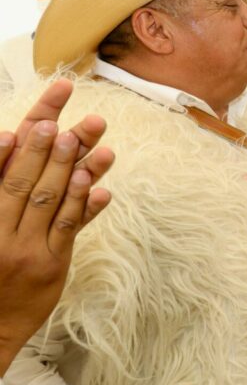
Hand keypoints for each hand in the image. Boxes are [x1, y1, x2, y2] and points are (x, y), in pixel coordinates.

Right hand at [0, 81, 114, 375]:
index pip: (2, 172)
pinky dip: (85, 204)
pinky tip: (99, 183)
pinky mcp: (51, 266)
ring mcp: (25, 250)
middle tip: (75, 118)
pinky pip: (70, 228)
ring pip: (53, 200)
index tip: (43, 121)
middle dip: (53, 146)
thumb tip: (8, 138)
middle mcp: (0, 231)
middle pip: (28, 180)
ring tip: (92, 136)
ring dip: (75, 166)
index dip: (20, 145)